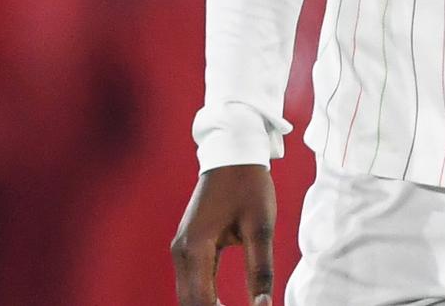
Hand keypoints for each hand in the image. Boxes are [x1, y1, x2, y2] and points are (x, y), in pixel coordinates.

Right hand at [172, 164, 277, 305]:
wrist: (233, 155)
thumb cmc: (249, 186)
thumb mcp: (260, 226)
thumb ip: (260, 269)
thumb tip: (264, 305)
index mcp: (196, 246)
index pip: (201, 300)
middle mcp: (181, 251)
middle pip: (190, 302)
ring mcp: (181, 248)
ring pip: (188, 294)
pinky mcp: (187, 246)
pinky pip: (191, 281)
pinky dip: (205, 297)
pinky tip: (223, 304)